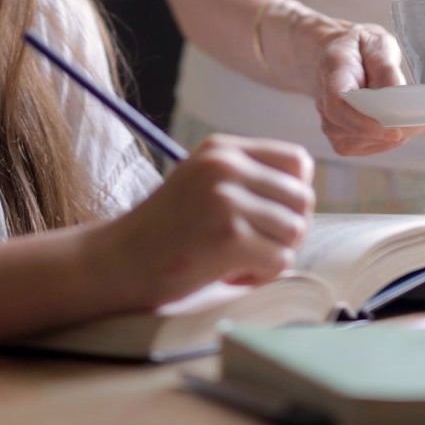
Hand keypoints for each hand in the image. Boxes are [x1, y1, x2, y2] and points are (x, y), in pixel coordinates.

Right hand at [91, 134, 315, 307]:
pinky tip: (229, 274)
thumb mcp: (204, 183)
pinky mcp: (229, 237)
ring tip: (238, 261)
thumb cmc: (166, 230)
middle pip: (303, 198)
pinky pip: (280, 260)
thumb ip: (248, 178)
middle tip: (253, 246)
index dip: (293, 194)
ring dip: (273, 255)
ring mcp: (227, 199)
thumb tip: (307, 195)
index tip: (267, 217)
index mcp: (223, 148)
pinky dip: (261, 276)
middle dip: (287, 230)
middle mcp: (226, 166)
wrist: (116, 262)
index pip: (298, 161)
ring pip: (296, 230)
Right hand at [295, 17, 424, 156]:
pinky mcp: (338, 135)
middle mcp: (323, 99)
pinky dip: (384, 142)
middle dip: (388, 131)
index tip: (392, 129)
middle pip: (348, 128)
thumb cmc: (360, 47)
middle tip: (422, 124)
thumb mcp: (376, 42)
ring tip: (415, 124)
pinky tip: (399, 128)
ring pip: (356, 141)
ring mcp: (327, 120)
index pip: (337, 102)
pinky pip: (361, 147)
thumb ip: (385, 65)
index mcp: (332, 70)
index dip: (362, 122)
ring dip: (388, 138)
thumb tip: (396, 93)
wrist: (337, 54)